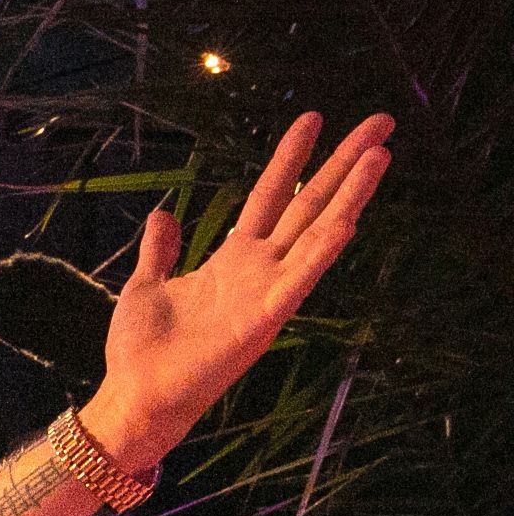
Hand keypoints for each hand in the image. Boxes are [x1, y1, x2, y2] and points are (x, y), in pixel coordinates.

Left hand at [84, 111, 392, 474]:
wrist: (135, 397)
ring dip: (350, 195)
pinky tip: (349, 218)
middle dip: (343, 163)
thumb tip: (164, 214)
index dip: (291, 158)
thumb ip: (162, 250)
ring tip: (380, 154)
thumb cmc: (141, 349)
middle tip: (381, 122)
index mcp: (232, 260)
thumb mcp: (146, 285)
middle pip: (309, 204)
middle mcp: (259, 271)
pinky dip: (323, 250)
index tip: (312, 118)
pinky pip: (300, 279)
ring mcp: (266, 293)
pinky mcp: (264, 319)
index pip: (270, 196)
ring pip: (317, 233)